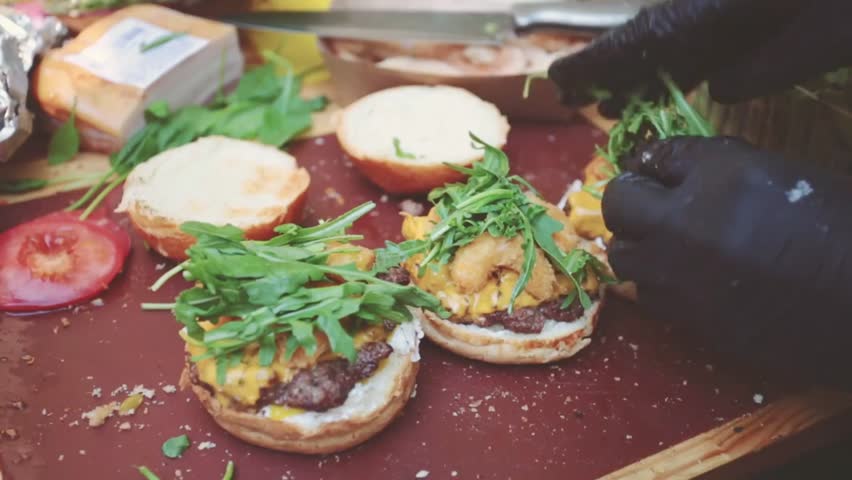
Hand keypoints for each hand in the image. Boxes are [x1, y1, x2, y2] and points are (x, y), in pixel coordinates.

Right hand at [548, 0, 851, 116]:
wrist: (767, 22)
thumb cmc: (696, 24)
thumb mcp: (638, 41)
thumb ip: (597, 61)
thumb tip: (552, 78)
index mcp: (641, 33)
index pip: (603, 57)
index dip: (584, 77)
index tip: (564, 100)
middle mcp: (662, 47)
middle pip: (626, 72)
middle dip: (603, 90)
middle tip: (581, 111)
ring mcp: (690, 63)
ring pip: (651, 87)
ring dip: (632, 103)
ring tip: (614, 118)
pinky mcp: (718, 80)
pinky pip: (683, 98)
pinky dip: (664, 111)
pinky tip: (654, 123)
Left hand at [602, 137, 851, 386]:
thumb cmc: (841, 228)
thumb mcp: (781, 174)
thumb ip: (716, 165)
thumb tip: (665, 162)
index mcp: (717, 178)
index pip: (654, 158)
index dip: (653, 165)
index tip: (658, 172)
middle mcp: (683, 226)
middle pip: (619, 208)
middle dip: (634, 203)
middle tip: (658, 207)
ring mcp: (679, 278)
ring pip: (624, 257)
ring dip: (641, 246)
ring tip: (673, 246)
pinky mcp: (687, 320)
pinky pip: (649, 296)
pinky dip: (660, 284)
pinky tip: (692, 280)